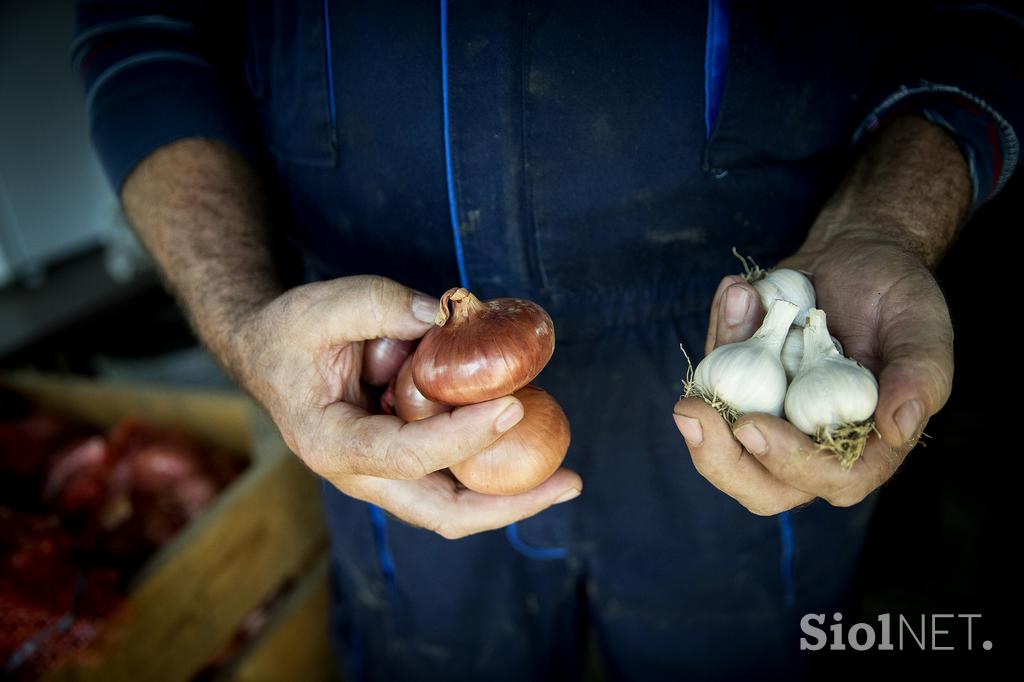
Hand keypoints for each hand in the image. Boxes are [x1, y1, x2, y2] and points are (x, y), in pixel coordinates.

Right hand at [237, 275, 582, 537]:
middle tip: (567, 484)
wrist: (267, 352)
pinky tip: (530, 442)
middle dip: (508, 506)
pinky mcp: (403, 460)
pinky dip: (492, 466)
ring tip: (565, 477)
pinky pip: (453, 476)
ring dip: (510, 496)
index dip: (462, 438)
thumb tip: (446, 319)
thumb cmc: (291, 332)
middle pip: (441, 513)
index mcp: (331, 443)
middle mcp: (359, 473)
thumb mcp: (325, 305)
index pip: (406, 456)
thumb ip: (382, 306)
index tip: (513, 408)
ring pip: (453, 505)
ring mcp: (383, 473)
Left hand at [673, 232, 952, 513]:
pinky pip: (713, 379)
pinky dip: (720, 335)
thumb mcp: (922, 326)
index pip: (829, 479)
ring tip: (740, 303)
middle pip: (758, 485)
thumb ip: (921, 376)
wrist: (859, 257)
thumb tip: (897, 428)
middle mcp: (812, 442)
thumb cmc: (897, 296)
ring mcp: (771, 417)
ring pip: (721, 438)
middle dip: (718, 458)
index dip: (789, 463)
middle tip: (691, 412)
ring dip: (713, 378)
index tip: (752, 426)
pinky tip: (737, 293)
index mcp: (866, 445)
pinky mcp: (741, 387)